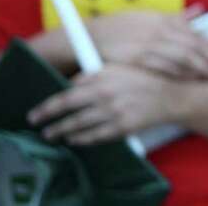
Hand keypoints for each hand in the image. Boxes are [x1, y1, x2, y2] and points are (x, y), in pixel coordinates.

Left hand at [28, 64, 184, 145]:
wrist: (171, 94)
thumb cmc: (143, 78)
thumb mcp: (119, 67)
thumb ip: (93, 74)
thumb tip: (70, 83)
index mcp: (103, 76)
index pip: (68, 92)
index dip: (49, 104)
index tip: (36, 111)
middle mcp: (106, 93)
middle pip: (68, 109)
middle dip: (49, 119)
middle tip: (36, 125)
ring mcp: (114, 111)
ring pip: (79, 125)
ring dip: (62, 131)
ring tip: (52, 135)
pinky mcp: (122, 126)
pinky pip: (95, 136)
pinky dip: (81, 139)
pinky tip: (74, 140)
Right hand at [89, 7, 207, 81]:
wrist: (93, 34)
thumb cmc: (124, 26)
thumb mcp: (152, 16)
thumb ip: (177, 17)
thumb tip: (199, 9)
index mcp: (167, 20)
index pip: (199, 35)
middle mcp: (162, 30)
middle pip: (196, 47)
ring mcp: (150, 43)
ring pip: (184, 58)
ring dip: (201, 70)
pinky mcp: (137, 57)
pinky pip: (163, 68)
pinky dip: (179, 75)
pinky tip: (189, 82)